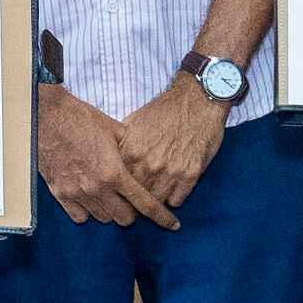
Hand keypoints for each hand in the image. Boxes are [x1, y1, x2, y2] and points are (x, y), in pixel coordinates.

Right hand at [33, 91, 150, 227]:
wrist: (48, 115)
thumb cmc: (82, 119)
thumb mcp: (115, 130)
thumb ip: (131, 150)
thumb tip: (143, 160)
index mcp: (115, 172)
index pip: (145, 204)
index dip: (161, 217)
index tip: (172, 225)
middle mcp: (97, 187)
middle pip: (124, 218)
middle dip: (132, 212)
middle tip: (130, 200)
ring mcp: (77, 193)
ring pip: (103, 218)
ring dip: (110, 211)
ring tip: (109, 197)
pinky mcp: (60, 193)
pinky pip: (79, 216)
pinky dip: (88, 212)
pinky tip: (90, 200)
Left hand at [107, 80, 220, 222]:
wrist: (197, 100)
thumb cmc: (165, 110)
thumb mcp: (134, 122)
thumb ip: (120, 143)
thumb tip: (106, 158)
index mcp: (131, 151)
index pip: (118, 183)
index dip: (119, 189)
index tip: (121, 192)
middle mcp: (149, 164)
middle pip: (136, 196)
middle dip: (135, 200)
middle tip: (137, 200)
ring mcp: (171, 171)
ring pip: (156, 201)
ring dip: (155, 200)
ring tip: (154, 196)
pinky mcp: (191, 174)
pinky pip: (177, 199)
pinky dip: (174, 197)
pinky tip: (172, 189)